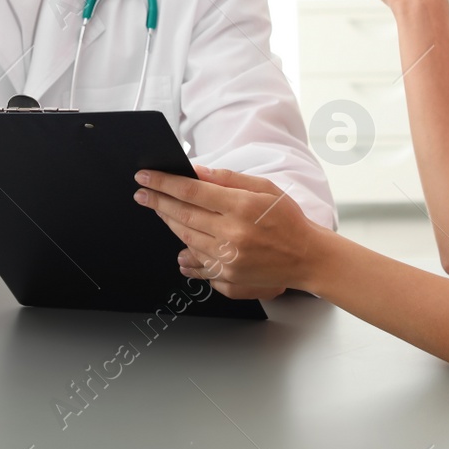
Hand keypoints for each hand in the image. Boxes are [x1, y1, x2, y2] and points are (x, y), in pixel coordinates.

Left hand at [132, 165, 326, 298]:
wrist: (307, 257)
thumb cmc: (287, 218)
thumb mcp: (263, 187)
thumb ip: (227, 178)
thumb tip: (195, 171)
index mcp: (241, 207)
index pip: (192, 191)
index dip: (164, 183)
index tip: (145, 177)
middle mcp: (233, 234)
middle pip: (183, 215)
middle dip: (157, 202)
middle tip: (142, 193)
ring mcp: (229, 259)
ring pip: (186, 238)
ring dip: (168, 223)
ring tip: (158, 210)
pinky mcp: (229, 278)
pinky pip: (197, 263)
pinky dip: (185, 251)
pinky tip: (179, 243)